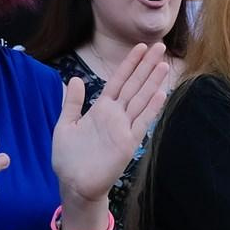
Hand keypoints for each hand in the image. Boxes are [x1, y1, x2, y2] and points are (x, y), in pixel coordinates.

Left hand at [50, 41, 173, 211]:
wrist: (73, 184)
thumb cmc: (68, 158)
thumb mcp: (65, 125)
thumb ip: (73, 103)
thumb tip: (76, 79)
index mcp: (101, 108)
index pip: (118, 80)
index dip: (130, 64)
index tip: (140, 47)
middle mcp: (115, 115)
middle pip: (134, 85)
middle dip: (146, 66)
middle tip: (160, 46)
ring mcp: (123, 128)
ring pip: (140, 99)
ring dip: (152, 82)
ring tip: (164, 64)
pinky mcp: (127, 143)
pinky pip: (141, 122)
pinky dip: (151, 108)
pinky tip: (161, 93)